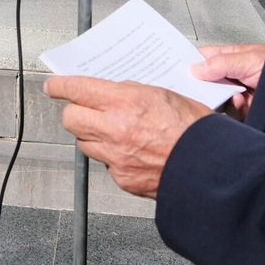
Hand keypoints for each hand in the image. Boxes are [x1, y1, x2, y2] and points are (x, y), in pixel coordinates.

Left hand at [43, 76, 210, 198]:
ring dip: (92, 136)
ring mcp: (116, 157)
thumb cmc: (196, 130)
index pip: (77, 89)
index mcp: (126, 102)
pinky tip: (129, 152)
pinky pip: (105, 164)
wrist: (212, 168)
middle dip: (74, 112)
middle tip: (82, 109)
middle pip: (71, 119)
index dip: (59, 86)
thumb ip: (132, 92)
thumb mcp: (164, 94)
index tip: (53, 86)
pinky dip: (111, 157)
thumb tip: (113, 92)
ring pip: (85, 143)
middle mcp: (115, 129)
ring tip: (111, 132)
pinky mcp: (122, 178)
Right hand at [192, 43, 264, 120]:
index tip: (178, 71)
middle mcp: (231, 76)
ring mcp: (237, 93)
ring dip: (221, 98)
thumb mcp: (248, 59)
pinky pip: (230, 112)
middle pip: (207, 82)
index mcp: (230, 57)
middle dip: (203, 86)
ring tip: (233, 94)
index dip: (190, 63)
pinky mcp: (243, 109)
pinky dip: (235, 108)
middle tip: (200, 88)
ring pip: (216, 99)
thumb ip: (221, 63)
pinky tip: (242, 101)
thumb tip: (195, 69)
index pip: (204, 58)